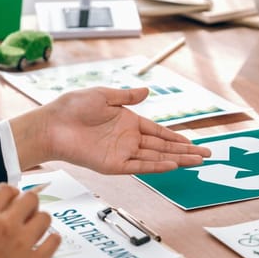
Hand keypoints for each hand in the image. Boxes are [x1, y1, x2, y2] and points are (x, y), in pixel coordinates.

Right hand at [0, 182, 59, 257]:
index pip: (7, 189)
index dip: (11, 194)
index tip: (12, 203)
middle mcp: (4, 226)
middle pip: (30, 198)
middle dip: (29, 205)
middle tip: (25, 216)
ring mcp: (22, 244)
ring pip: (45, 217)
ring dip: (40, 222)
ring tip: (33, 232)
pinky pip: (54, 240)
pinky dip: (51, 240)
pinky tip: (43, 245)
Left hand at [10, 87, 210, 172]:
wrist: (52, 124)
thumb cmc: (73, 107)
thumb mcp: (104, 95)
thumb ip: (127, 96)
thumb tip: (147, 91)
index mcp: (128, 122)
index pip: (159, 132)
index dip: (177, 137)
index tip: (194, 142)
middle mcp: (128, 139)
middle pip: (163, 147)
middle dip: (185, 151)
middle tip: (207, 154)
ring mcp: (122, 153)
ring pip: (156, 157)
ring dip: (177, 159)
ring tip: (197, 161)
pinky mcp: (113, 165)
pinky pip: (139, 166)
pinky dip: (156, 166)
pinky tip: (173, 165)